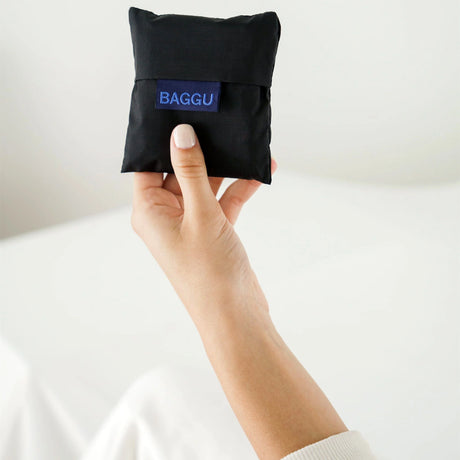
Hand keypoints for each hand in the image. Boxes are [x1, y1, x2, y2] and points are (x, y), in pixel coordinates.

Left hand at [131, 124, 276, 325]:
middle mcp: (167, 216)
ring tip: (245, 144)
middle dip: (201, 150)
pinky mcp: (213, 230)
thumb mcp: (200, 214)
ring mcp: (192, 223)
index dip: (160, 141)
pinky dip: (240, 187)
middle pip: (180, 171)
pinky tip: (261, 171)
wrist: (235, 314)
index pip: (148, 166)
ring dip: (227, 168)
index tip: (176, 113)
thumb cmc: (209, 272)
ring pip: (206, 184)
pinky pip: (224, 200)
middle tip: (217, 121)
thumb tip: (181, 134)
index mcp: (150, 212)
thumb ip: (191, 172)